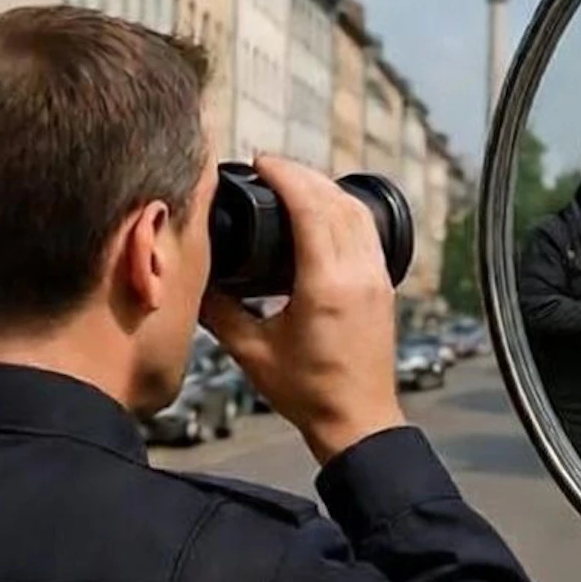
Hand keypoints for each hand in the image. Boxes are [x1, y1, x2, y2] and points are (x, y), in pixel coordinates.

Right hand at [201, 155, 405, 463]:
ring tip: (295, 182)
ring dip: (327, 188)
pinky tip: (325, 212)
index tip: (262, 162)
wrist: (356, 419)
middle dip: (303, 175)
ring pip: (357, 212)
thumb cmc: (309, 392)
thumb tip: (196, 282)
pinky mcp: (384, 286)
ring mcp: (377, 277)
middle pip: (335, 200)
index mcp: (326, 284)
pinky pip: (368, 231)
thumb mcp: (251, 351)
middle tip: (271, 167)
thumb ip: (220, 312)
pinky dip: (346, 210)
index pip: (311, 207)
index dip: (286, 176)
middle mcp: (358, 273)